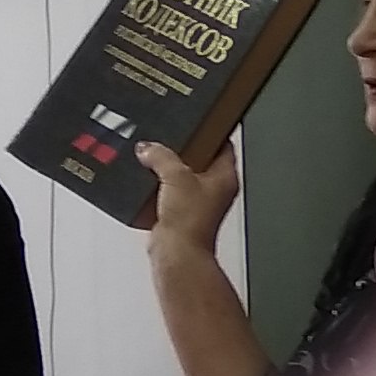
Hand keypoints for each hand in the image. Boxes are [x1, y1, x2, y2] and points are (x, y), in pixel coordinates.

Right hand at [138, 140, 240, 256]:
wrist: (176, 254)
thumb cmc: (190, 223)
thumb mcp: (175, 176)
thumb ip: (161, 156)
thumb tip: (149, 148)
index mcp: (226, 177)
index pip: (223, 144)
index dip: (210, 131)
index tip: (198, 122)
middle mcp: (216, 190)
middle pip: (200, 160)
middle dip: (183, 151)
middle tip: (168, 142)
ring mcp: (199, 203)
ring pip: (183, 177)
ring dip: (168, 171)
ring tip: (154, 161)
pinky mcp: (182, 214)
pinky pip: (170, 194)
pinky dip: (159, 189)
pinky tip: (149, 184)